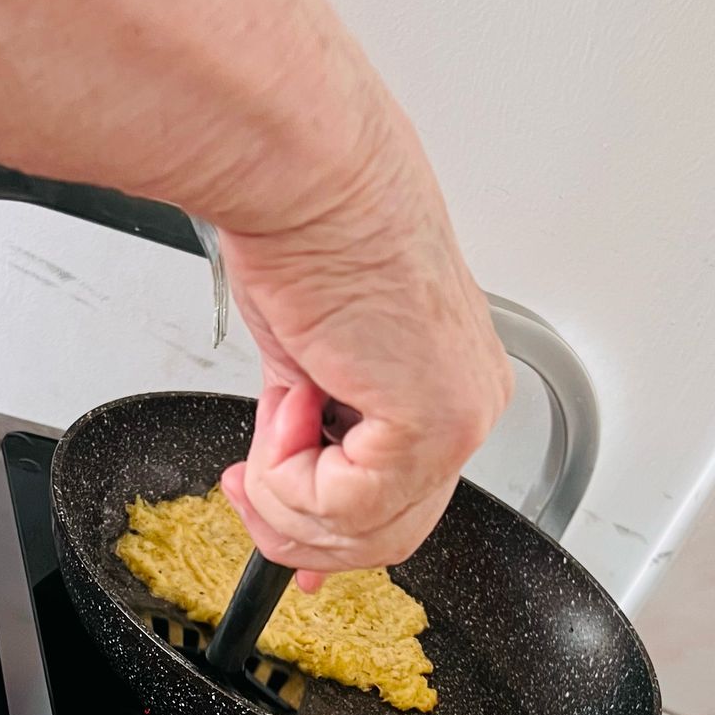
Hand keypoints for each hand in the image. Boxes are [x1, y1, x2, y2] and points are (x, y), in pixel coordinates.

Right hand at [218, 114, 512, 583]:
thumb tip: (283, 490)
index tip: (271, 523)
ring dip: (286, 496)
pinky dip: (290, 474)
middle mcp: (468, 406)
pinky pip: (345, 509)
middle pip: (385, 539)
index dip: (327, 535)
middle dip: (296, 526)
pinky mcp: (432, 424)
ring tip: (273, 422)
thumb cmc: (304, 230)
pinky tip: (292, 403)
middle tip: (246, 486)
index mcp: (449, 386)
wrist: (302, 174)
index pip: (401, 506)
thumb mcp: (305, 360)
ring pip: (361, 533)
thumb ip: (310, 437)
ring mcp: (458, 419)